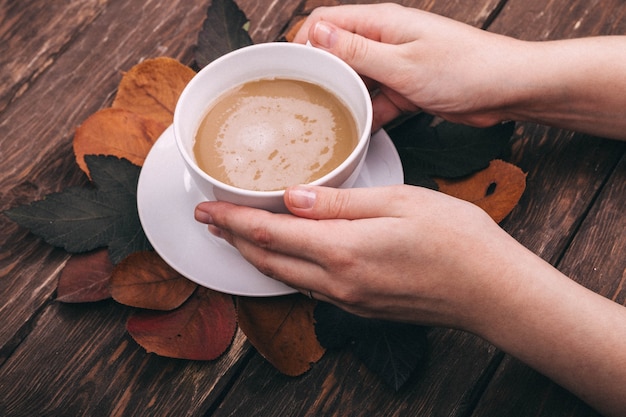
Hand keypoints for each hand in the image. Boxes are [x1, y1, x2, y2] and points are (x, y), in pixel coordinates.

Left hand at [195, 184, 520, 329]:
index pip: (268, 234)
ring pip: (284, 277)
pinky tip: (285, 255)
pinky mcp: (361, 307)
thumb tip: (292, 199)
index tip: (206, 209)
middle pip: (267, 261)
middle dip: (233, 240)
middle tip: (212, 220)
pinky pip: (308, 287)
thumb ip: (339, 203)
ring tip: (239, 235)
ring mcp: (348, 300)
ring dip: (256, 256)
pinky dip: (285, 268)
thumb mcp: (398, 202)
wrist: (491, 291)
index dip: (231, 221)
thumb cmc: (455, 240)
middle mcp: (337, 282)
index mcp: (342, 250)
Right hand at [293, 3, 525, 129]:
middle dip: (320, 73)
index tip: (290, 70)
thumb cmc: (465, 69)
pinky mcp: (406, 87)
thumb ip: (358, 51)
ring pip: (356, 79)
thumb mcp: (403, 63)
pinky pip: (376, 100)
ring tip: (325, 119)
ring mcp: (395, 64)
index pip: (325, 21)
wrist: (507, 89)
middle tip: (303, 100)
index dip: (304, 42)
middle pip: (337, 51)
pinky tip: (358, 131)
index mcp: (381, 22)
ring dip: (343, 96)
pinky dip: (367, 113)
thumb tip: (317, 34)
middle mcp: (385, 39)